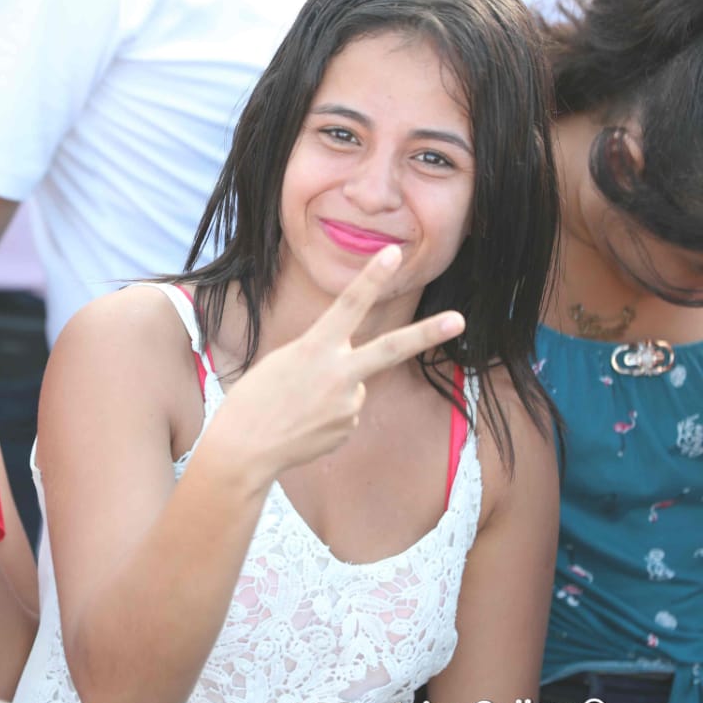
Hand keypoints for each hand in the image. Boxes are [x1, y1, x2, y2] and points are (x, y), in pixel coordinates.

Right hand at [210, 245, 464, 484]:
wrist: (244, 449)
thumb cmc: (254, 399)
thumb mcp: (283, 364)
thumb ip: (323, 363)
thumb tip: (354, 383)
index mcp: (314, 349)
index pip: (349, 305)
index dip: (372, 278)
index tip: (394, 253)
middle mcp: (338, 375)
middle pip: (391, 348)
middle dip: (427, 333)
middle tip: (459, 319)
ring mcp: (348, 405)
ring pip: (352, 388)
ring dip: (330, 394)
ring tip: (296, 408)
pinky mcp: (348, 429)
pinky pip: (344, 414)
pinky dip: (325, 417)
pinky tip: (301, 425)